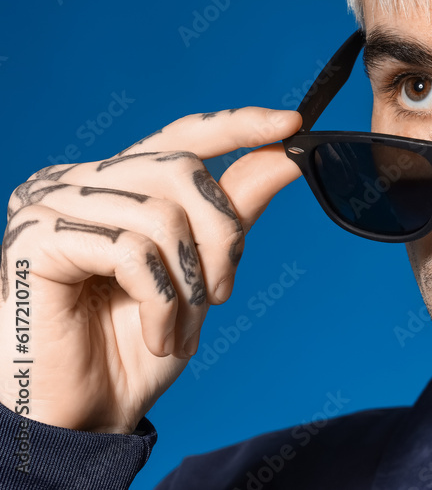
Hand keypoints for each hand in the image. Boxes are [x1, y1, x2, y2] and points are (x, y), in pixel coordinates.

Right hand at [0, 107, 301, 433]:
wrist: (90, 416)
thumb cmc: (137, 345)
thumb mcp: (202, 271)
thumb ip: (233, 210)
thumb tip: (285, 154)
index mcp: (117, 183)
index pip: (182, 136)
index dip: (238, 126)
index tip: (291, 122)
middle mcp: (78, 181)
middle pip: (183, 171)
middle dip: (222, 239)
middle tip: (221, 294)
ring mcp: (50, 205)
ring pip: (162, 215)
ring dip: (190, 285)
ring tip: (179, 329)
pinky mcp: (34, 239)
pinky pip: (131, 251)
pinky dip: (162, 302)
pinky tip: (158, 335)